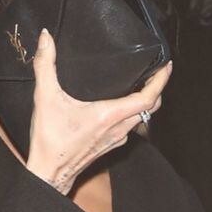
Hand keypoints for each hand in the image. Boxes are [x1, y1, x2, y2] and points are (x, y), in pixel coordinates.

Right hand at [25, 31, 172, 194]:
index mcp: (110, 116)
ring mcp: (116, 139)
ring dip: (146, 101)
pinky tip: (123, 103)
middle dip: (157, 88)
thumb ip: (45, 65)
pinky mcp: (110, 145)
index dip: (160, 81)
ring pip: (141, 118)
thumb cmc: (50, 141)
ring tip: (143, 82)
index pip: (147, 98)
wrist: (49, 174)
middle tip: (156, 70)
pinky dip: (134, 112)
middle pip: (150, 108)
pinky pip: (130, 126)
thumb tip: (45, 37)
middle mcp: (119, 129)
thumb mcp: (45, 99)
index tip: (166, 66)